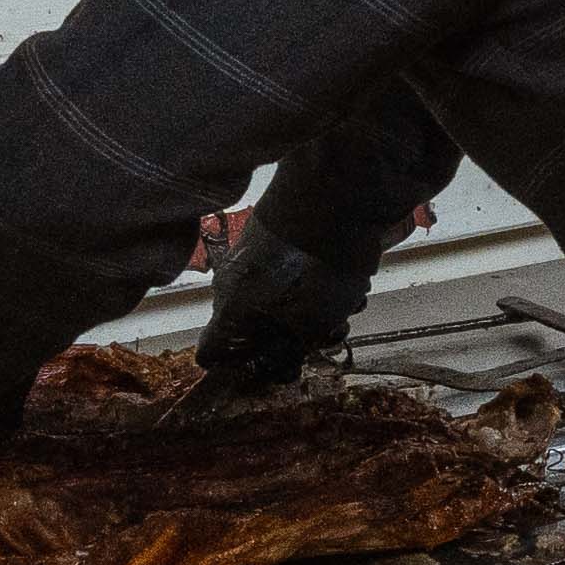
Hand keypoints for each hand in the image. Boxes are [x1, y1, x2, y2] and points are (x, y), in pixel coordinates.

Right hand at [196, 236, 368, 391]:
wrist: (336, 197)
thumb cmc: (317, 272)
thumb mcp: (308, 329)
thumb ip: (288, 354)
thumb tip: (277, 366)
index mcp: (230, 311)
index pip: (211, 353)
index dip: (243, 368)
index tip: (277, 366)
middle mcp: (235, 284)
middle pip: (258, 330)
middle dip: (297, 338)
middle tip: (328, 336)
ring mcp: (257, 257)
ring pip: (285, 302)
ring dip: (319, 312)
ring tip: (349, 305)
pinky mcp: (281, 237)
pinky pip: (297, 275)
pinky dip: (323, 284)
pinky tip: (353, 282)